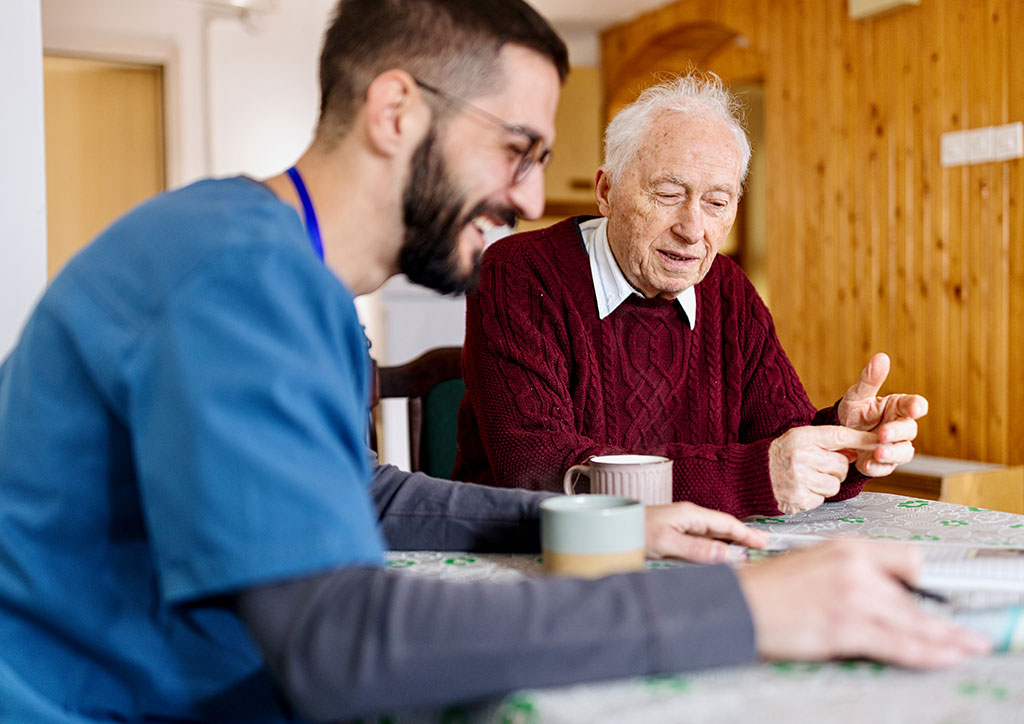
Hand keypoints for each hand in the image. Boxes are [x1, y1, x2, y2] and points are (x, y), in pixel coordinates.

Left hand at [645, 502, 769, 562]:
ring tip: (747, 550)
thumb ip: (696, 549)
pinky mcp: (674, 534)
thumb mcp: (667, 543)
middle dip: (742, 536)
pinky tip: (720, 554)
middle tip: (763, 546)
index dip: (745, 533)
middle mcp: (688, 517)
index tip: (763, 542)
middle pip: (722, 527)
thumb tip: (727, 556)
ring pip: (712, 534)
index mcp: (689, 514)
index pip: (725, 523)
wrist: (611, 529)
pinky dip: (715, 546)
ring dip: (730, 542)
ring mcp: (681, 525)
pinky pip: (701, 540)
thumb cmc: (634, 531)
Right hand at [736, 540, 991, 667]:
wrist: (738, 604)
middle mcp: (855, 569)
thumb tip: (882, 596)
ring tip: (967, 646)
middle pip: (915, 599)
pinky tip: (944, 657)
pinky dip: (928, 654)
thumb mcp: (814, 563)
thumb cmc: (768, 588)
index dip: (926, 583)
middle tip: (970, 633)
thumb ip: (851, 574)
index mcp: (847, 548)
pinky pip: (899, 644)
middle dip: (944, 621)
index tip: (939, 599)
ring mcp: (853, 598)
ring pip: (914, 623)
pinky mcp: (847, 628)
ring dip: (946, 639)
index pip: (908, 560)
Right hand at [769, 426, 878, 513]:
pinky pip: (822, 499)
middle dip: (836, 469)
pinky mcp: (799, 499)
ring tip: (808, 478)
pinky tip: (801, 489)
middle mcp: (801, 457)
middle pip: (841, 465)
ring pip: (835, 485)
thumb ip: (826, 442)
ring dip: (826, 484)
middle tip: (819, 467)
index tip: (879, 440)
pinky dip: (815, 496)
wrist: (751, 475)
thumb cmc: (779, 455)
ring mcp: (799, 479)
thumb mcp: (799, 439)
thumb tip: (857, 450)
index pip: (839, 436)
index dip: (861, 439)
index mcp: (801, 438)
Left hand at [837, 353, 927, 476]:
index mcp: (898, 407)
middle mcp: (900, 427)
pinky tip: (867, 465)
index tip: (915, 408)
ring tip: (877, 452)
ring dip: (892, 453)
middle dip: (897, 432)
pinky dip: (878, 467)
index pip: (915, 405)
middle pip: (909, 430)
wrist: (840, 436)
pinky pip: (886, 467)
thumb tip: (881, 357)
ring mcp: (894, 446)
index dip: (917, 406)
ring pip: (904, 452)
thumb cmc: (855, 412)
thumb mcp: (858, 395)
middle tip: (882, 433)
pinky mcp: (884, 463)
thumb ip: (869, 379)